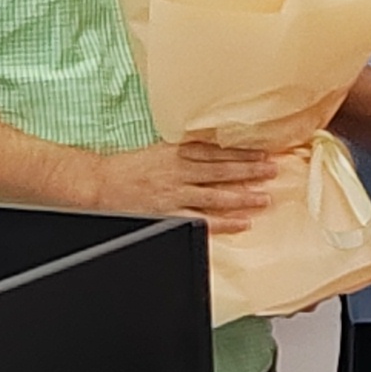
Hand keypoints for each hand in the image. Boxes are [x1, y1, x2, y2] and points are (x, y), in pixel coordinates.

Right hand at [99, 138, 284, 225]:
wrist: (95, 184)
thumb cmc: (125, 169)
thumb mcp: (157, 150)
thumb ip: (184, 150)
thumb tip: (213, 148)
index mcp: (176, 153)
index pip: (217, 151)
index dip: (243, 153)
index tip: (264, 153)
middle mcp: (179, 172)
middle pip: (221, 170)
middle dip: (250, 171)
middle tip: (274, 171)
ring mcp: (175, 194)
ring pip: (216, 194)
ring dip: (243, 196)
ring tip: (266, 198)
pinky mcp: (169, 213)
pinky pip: (201, 218)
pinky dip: (224, 222)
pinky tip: (243, 223)